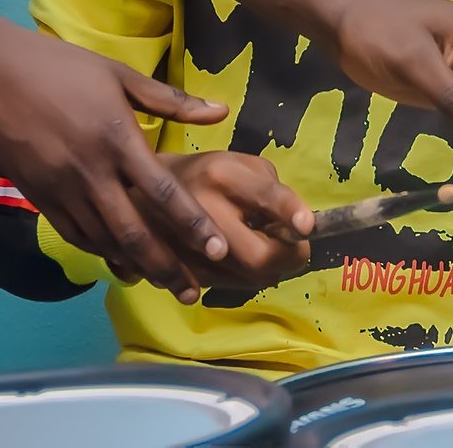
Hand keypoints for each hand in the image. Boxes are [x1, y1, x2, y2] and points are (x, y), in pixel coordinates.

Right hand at [0, 28, 235, 304]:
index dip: (193, 225)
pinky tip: (119, 259)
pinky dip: (100, 252)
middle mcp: (91, 173)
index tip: (219, 251)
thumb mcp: (119, 74)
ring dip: (135, 267)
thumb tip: (222, 112)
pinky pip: (75, 235)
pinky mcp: (39, 197)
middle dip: (166, 269)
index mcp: (117, 139)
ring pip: (103, 241)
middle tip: (192, 295)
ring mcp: (62, 189)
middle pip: (134, 233)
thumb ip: (171, 100)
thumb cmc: (60, 67)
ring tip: (163, 285)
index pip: (163, 192)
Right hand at [129, 152, 311, 290]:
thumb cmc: (208, 175)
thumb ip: (274, 192)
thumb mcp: (243, 166)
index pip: (265, 196)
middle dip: (288, 257)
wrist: (146, 190)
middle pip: (259, 257)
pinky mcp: (179, 271)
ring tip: (260, 244)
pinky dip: (244, 276)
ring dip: (269, 269)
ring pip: (249, 279)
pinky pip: (229, 286)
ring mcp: (187, 246)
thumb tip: (298, 229)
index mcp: (222, 176)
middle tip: (293, 246)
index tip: (307, 226)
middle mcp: (203, 210)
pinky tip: (237, 255)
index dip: (289, 213)